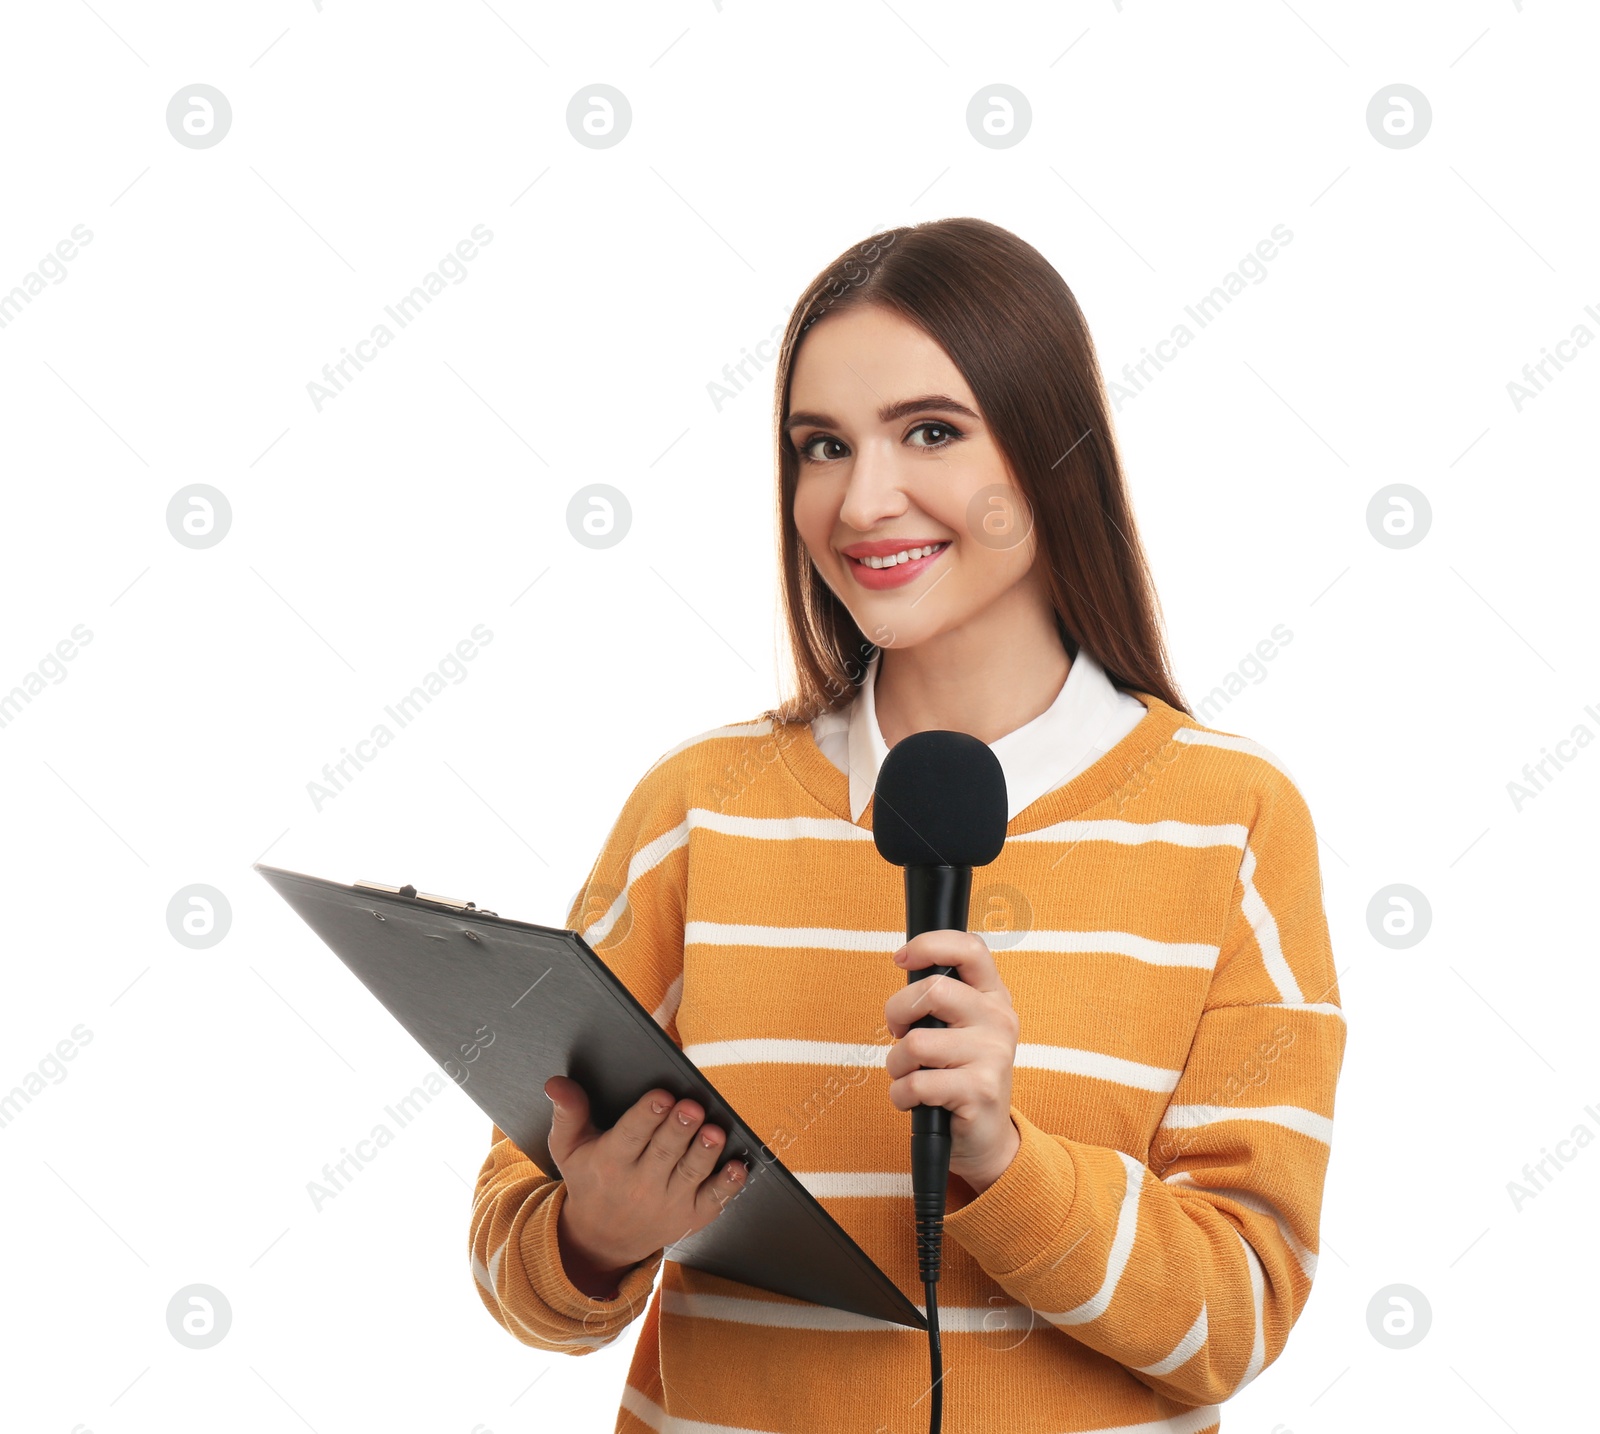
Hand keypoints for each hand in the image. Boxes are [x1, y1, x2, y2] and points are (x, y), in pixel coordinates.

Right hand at [544, 1076, 748, 1294]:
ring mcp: (669, 1203)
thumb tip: (556, 1083)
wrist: (602, 1239)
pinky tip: (738, 1167)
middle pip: (664, 1153)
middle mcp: (640, 1185)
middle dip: (680, 1129)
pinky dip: (727, 1185)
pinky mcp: (692, 1216)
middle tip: (693, 1107)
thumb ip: (568, 1112)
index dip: (647, 1116)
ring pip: (691, 1174)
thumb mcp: (569, 1148)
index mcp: (610, 1162)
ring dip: (705, 1154)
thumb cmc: (590, 1180)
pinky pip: (713, 1201)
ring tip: (715, 1132)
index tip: (661, 1096)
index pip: (631, 1136)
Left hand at [883, 930, 1022, 1192]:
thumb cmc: (959, 1075)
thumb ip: (940, 997)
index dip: (930, 945)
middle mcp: (999, 1020)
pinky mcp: (980, 1091)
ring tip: (910, 1075)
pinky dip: (901, 1095)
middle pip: (932, 991)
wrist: (985, 1138)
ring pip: (916, 1042)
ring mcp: (993, 1055)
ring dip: (897, 1064)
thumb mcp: (959, 1028)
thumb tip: (906, 963)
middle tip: (898, 1033)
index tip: (902, 959)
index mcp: (993, 996)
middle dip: (896, 1013)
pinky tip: (913, 1101)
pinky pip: (916, 1083)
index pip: (970, 948)